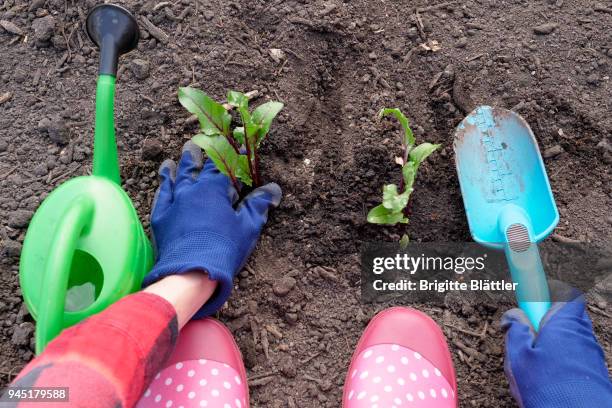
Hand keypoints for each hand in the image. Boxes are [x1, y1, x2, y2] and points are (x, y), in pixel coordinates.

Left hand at [142, 141, 280, 317]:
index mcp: (214, 189)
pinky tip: (163, 182)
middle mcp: (191, 190)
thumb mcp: (247, 227)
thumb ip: (258, 205)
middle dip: (200, 154)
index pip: (225, 166)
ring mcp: (174, 203)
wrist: (190, 271)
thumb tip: (273, 189)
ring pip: (175, 178)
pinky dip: (163, 186)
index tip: (238, 148)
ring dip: (177, 167)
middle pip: (196, 167)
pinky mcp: (161, 217)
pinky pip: (162, 195)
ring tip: (174, 159)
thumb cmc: (224, 247)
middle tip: (198, 142)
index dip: (232, 156)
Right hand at [502, 283, 611, 407]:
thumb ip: (515, 330)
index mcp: (564, 322)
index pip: (566, 292)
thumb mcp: (519, 355)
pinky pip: (574, 356)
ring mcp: (591, 353)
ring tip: (533, 362)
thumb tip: (513, 317)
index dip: (549, 291)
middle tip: (526, 335)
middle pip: (565, 316)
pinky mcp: (594, 371)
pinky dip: (560, 360)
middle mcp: (582, 333)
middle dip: (545, 321)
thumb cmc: (548, 385)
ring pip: (568, 338)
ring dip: (551, 343)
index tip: (531, 295)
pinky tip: (546, 377)